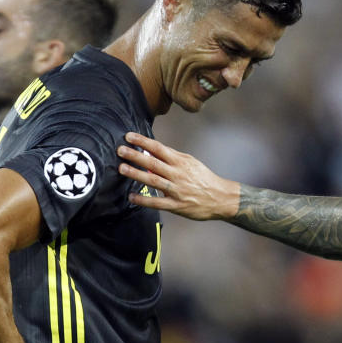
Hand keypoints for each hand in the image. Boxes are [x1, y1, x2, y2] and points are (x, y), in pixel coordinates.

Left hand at [117, 132, 240, 219]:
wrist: (221, 197)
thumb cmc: (203, 178)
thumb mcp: (190, 163)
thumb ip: (171, 157)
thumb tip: (150, 152)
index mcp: (181, 162)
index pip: (158, 148)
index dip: (143, 141)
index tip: (129, 136)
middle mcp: (178, 174)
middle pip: (153, 163)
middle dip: (135, 156)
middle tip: (120, 150)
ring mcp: (177, 190)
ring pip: (153, 180)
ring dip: (136, 174)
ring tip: (122, 168)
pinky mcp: (177, 206)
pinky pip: (157, 202)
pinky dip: (144, 199)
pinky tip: (132, 196)